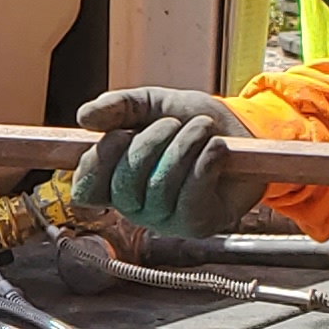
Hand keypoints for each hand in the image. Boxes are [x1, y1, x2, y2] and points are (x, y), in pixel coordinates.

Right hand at [75, 87, 247, 240]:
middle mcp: (136, 207)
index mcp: (116, 181)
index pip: (86, 190)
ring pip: (159, 188)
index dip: (96, 164)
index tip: (118, 135)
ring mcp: (166, 220)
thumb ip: (118, 107)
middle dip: (149, 144)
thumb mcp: (152, 104)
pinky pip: (190, 196)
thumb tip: (85, 117)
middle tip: (172, 123)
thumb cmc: (193, 122)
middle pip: (123, 186)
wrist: (243, 131)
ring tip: (201, 129)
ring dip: (183, 146)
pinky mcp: (197, 224)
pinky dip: (205, 162)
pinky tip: (216, 148)